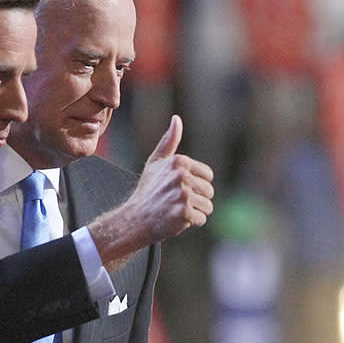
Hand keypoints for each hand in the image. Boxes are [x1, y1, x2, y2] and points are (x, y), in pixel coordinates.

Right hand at [89, 115, 214, 269]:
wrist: (135, 219)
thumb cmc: (147, 191)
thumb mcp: (155, 163)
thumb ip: (169, 141)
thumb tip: (176, 119)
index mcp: (179, 161)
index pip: (208, 176)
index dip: (196, 185)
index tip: (179, 190)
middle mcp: (182, 176)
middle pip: (209, 191)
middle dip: (197, 200)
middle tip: (176, 203)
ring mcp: (183, 194)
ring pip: (207, 206)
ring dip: (195, 212)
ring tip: (176, 211)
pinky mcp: (184, 212)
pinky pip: (201, 219)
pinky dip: (191, 223)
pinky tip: (176, 220)